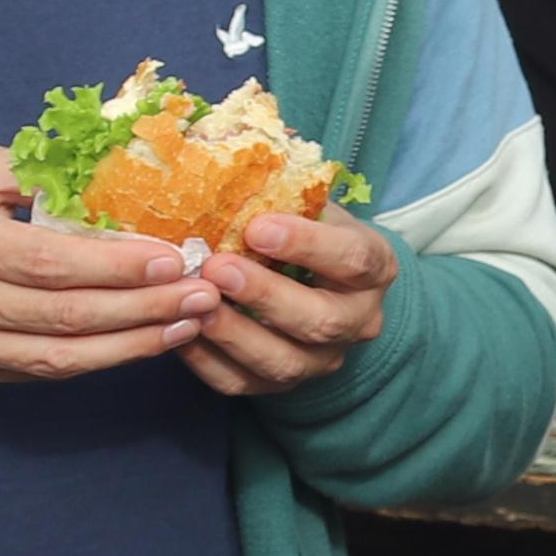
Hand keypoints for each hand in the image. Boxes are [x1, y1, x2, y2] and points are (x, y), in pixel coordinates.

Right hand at [0, 149, 213, 385]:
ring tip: (188, 324)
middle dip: (145, 309)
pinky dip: (98, 360)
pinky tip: (140, 342)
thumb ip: (34, 174)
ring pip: (63, 358)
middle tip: (203, 294)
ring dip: (133, 345)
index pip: (53, 263)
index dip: (118, 267)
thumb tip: (109, 173)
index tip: (172, 257)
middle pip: (69, 318)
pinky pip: (44, 371)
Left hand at [179, 200, 393, 398]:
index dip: (307, 244)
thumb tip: (229, 171)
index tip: (257, 226)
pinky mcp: (280, 385)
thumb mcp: (311, 207)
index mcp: (374, 269)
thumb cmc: (308, 233)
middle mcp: (357, 322)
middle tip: (218, 267)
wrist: (318, 285)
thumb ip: (283, 194)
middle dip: (266, 296)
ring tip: (195, 301)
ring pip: (283, 362)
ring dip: (234, 333)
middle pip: (321, 321)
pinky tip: (180, 328)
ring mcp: (321, 361)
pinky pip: (242, 383)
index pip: (353, 259)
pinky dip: (207, 359)